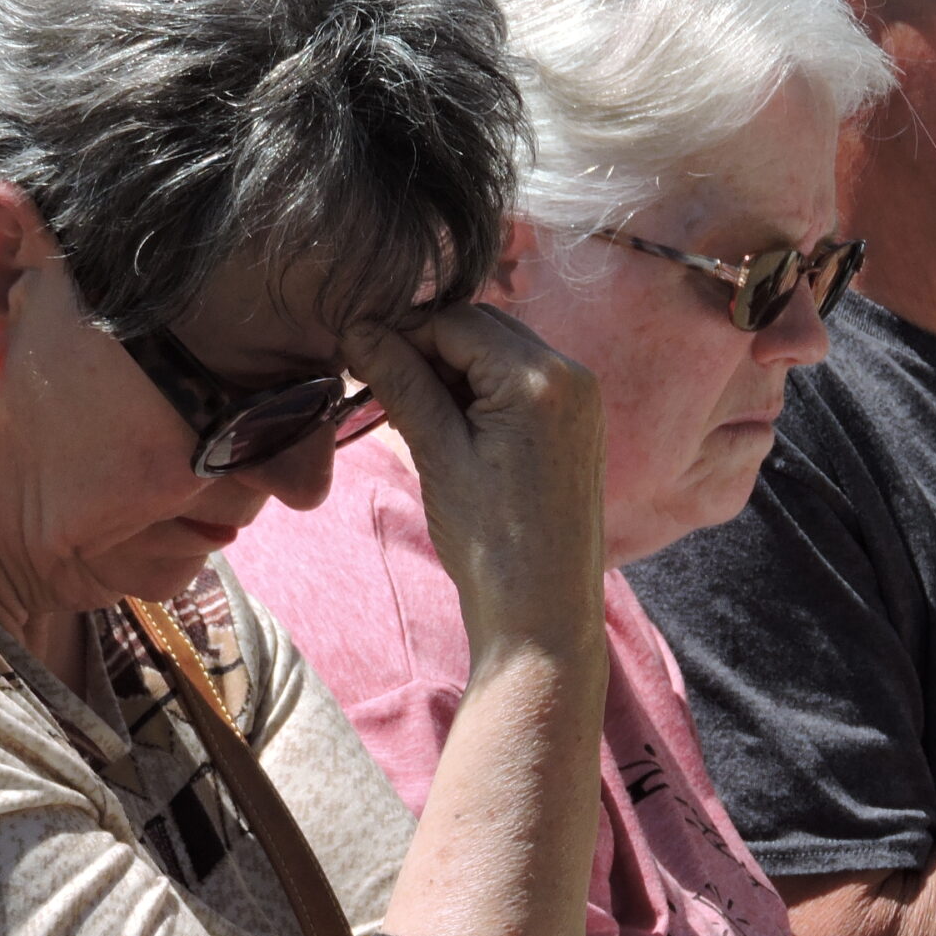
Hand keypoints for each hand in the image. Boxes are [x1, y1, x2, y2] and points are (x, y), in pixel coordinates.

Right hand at [343, 305, 602, 658]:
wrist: (542, 616)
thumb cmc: (492, 545)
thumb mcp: (438, 453)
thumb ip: (402, 381)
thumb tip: (359, 330)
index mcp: (541, 378)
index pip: (455, 320)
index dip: (400, 333)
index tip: (356, 357)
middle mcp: (572, 375)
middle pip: (481, 328)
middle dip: (426, 348)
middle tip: (376, 383)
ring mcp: (580, 400)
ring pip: (497, 353)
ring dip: (450, 370)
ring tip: (408, 412)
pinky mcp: (576, 425)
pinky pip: (518, 384)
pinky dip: (478, 392)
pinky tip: (445, 427)